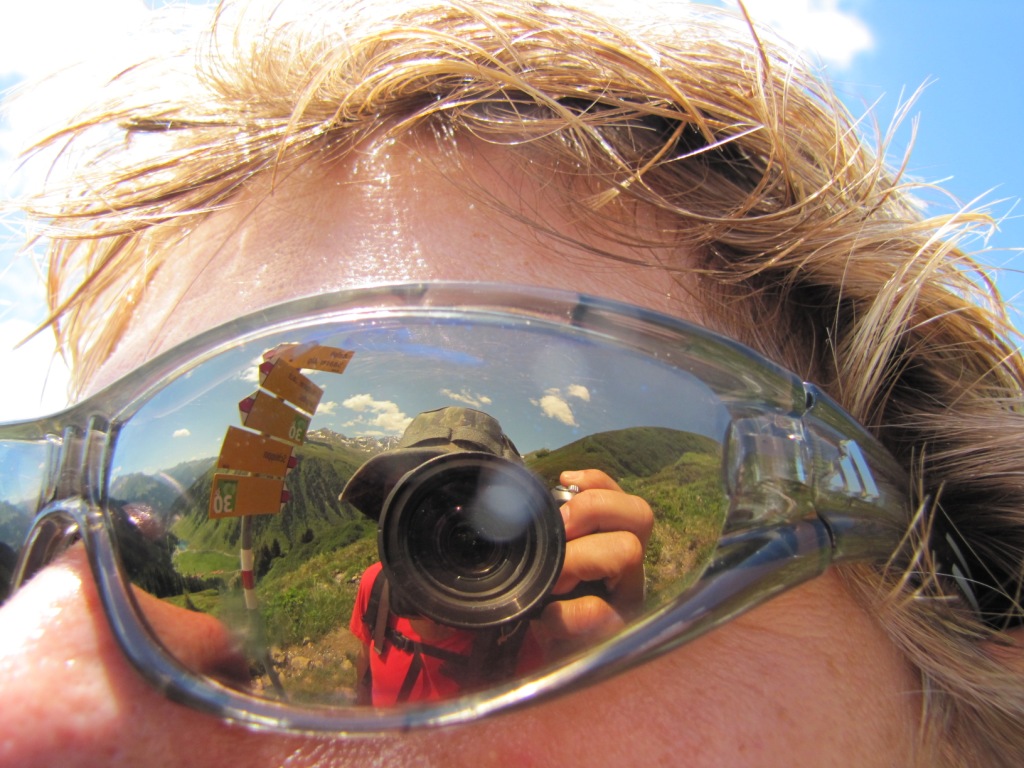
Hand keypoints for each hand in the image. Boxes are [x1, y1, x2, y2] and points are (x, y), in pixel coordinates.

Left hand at [535, 469, 652, 653]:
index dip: (597, 483)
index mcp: (614, 541)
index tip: (562, 481)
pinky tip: (548, 617)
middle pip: (640, 513)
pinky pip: (598, 611)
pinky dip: (565, 612)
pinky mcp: (615, 633)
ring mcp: (629, 598)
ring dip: (580, 556)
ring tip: (554, 578)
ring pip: (629, 550)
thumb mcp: (545, 561)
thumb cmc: (545, 604)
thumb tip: (525, 495)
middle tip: (560, 530)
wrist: (544, 663)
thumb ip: (547, 531)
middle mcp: (631, 567)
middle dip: (592, 510)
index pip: (624, 496)